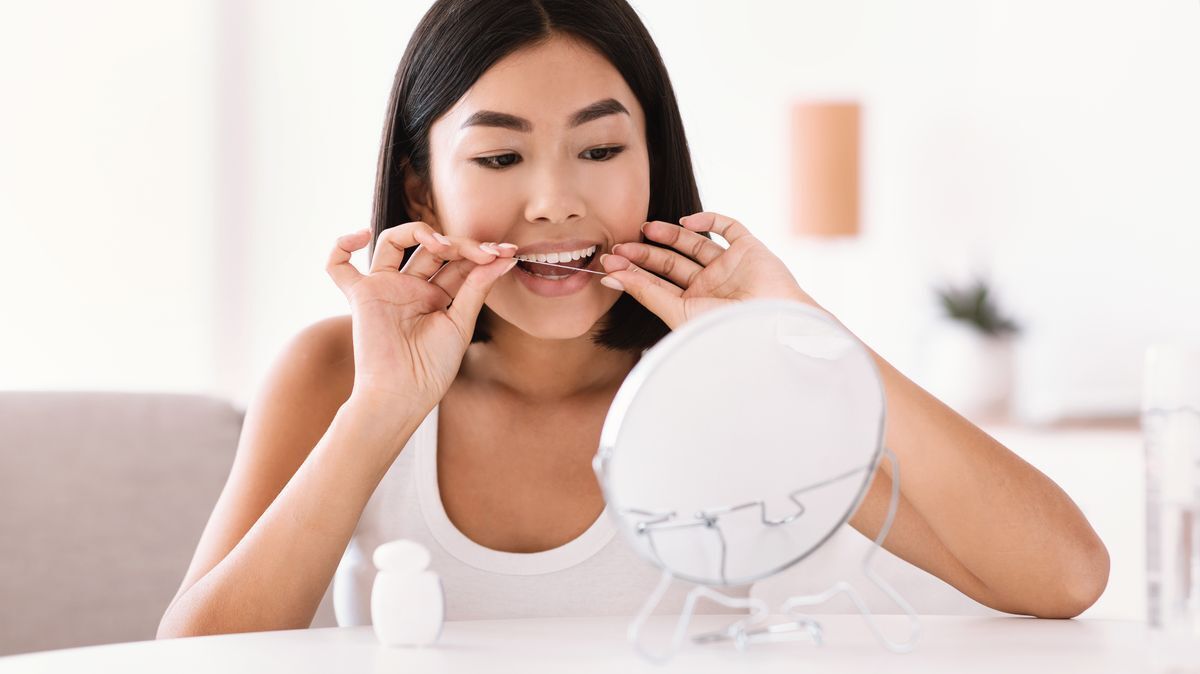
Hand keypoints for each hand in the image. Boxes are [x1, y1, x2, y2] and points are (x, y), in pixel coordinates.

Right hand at [326, 223, 518, 407]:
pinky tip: (361, 234)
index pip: (457, 261)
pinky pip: (338, 266)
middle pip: (432, 247)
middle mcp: (410, 287)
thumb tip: (503, 257)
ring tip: (443, 245)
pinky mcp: (361, 296)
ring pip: (393, 241)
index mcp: (437, 296)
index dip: (481, 253)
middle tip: (486, 251)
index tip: (507, 252)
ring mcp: (385, 288)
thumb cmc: (432, 368)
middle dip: (461, 244)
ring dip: (419, 232)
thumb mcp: (461, 323)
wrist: (403, 394)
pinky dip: (340, 245)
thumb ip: (476, 287)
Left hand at [598, 211, 822, 329]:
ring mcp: (729, 267)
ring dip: (669, 234)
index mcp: (693, 307)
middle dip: (644, 254)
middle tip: (620, 245)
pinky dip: (707, 219)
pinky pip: (727, 227)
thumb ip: (646, 293)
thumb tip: (610, 275)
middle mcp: (710, 287)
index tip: (608, 264)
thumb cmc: (726, 330)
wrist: (773, 327)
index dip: (633, 273)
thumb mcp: (678, 313)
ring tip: (645, 228)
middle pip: (670, 264)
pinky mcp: (749, 249)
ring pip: (694, 244)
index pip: (657, 285)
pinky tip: (685, 221)